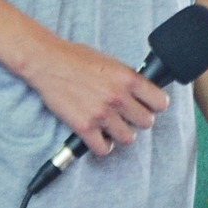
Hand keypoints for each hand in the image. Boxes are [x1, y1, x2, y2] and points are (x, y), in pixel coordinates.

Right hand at [22, 37, 168, 156]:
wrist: (47, 62)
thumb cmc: (76, 58)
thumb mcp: (110, 61)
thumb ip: (127, 78)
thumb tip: (143, 90)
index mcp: (128, 78)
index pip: (161, 102)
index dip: (156, 105)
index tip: (149, 106)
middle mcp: (118, 97)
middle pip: (146, 122)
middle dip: (138, 119)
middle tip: (128, 115)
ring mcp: (101, 114)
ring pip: (128, 138)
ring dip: (121, 133)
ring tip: (112, 126)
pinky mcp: (84, 127)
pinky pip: (104, 149)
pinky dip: (102, 145)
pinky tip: (99, 136)